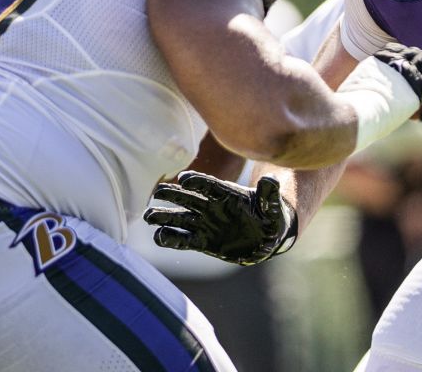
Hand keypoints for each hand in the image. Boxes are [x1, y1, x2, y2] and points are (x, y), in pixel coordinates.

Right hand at [142, 171, 295, 265]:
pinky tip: (158, 237)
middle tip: (156, 192)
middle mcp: (212, 207)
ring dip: (164, 216)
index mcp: (226, 194)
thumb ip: (269, 195)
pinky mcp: (202, 241)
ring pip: (180, 218)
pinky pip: (184, 239)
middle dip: (172, 195)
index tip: (184, 179)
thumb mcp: (273, 206)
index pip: (209, 184)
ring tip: (148, 216)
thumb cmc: (271, 216)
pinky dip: (171, 238)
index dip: (198, 180)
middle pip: (188, 198)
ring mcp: (205, 223)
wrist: (267, 237)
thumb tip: (270, 180)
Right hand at [338, 43, 421, 152]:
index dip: (408, 51)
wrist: (358, 111)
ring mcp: (408, 72)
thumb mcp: (356, 85)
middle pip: (414, 52)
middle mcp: (394, 61)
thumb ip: (366, 82)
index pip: (397, 49)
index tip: (414, 52)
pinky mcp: (418, 86)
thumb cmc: (352, 104)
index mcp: (379, 58)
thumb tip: (359, 92)